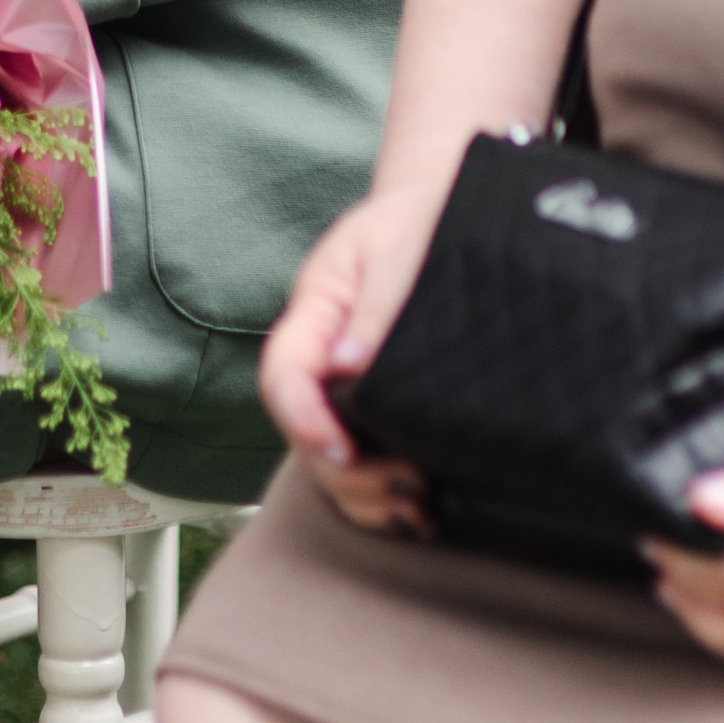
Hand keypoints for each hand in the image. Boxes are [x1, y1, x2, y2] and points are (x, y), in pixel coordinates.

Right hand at [259, 182, 448, 534]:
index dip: (304, 420)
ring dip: (364, 495)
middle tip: (406, 485)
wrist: (439, 210)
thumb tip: (349, 363)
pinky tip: (421, 512)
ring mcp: (344, 388)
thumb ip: (375, 304)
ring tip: (417, 507)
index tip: (343, 449)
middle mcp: (322, 359)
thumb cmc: (414, 222)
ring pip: (329, 461)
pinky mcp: (375, 410)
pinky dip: (381, 499)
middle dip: (345, 473)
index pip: (284, 376)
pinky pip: (362, 465)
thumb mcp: (395, 248)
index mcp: (315, 313)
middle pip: (304, 434)